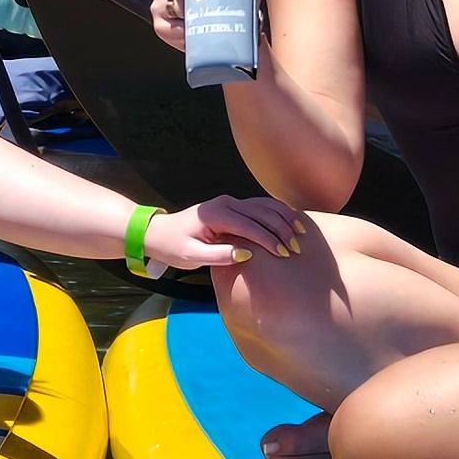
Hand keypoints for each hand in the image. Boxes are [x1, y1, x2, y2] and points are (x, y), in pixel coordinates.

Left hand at [145, 193, 304, 273]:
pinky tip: (291, 222)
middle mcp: (225, 204)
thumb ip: (218, 255)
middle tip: (296, 248)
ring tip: (300, 235)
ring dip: (283, 219)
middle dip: (281, 229)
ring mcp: (230, 202)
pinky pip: (260, 206)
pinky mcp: (233, 206)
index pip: (249, 225)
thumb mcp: (191, 256)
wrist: (159, 232)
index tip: (283, 254)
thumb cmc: (173, 246)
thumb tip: (246, 253)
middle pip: (261, 212)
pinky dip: (277, 213)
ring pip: (264, 206)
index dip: (268, 239)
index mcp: (215, 214)